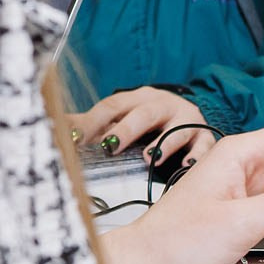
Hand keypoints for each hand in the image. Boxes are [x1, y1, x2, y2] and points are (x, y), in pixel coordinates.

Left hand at [65, 87, 210, 161]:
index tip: (75, 139)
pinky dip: (197, 155)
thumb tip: (59, 127)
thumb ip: (94, 123)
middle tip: (111, 146)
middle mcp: (163, 104)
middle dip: (127, 129)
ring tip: (150, 158)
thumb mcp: (124, 115)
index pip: (113, 105)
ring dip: (163, 143)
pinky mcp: (205, 136)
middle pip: (144, 113)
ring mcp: (186, 119)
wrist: (190, 115)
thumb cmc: (152, 119)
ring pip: (176, 128)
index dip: (93, 121)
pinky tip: (187, 165)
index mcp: (138, 98)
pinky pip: (204, 145)